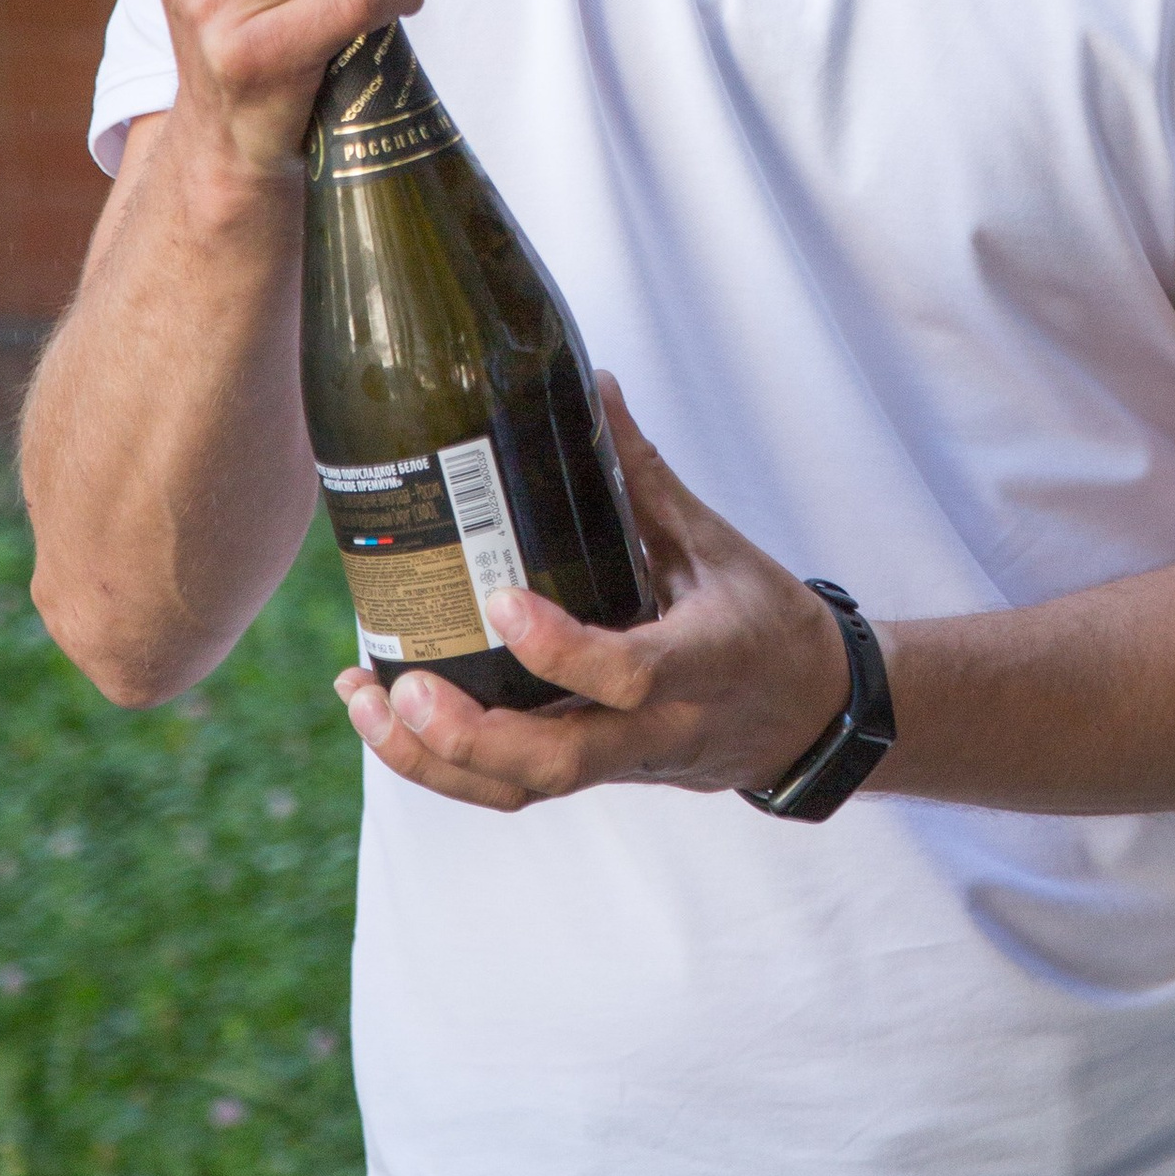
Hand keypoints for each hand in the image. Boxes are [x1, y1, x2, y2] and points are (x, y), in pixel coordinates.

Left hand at [333, 382, 859, 813]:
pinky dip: (443, 766)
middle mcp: (658, 728)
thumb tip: (596, 384)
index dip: (562, 651)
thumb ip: (644, 475)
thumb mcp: (717, 541)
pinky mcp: (594, 772)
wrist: (807, 715)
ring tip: (367, 703)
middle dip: (470, 735)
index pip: (631, 675)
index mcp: (703, 662)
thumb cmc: (764, 619)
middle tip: (402, 684)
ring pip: (524, 791)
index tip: (501, 599)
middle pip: (558, 764)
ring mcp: (622, 761)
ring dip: (435, 761)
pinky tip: (388, 719)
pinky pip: (513, 789)